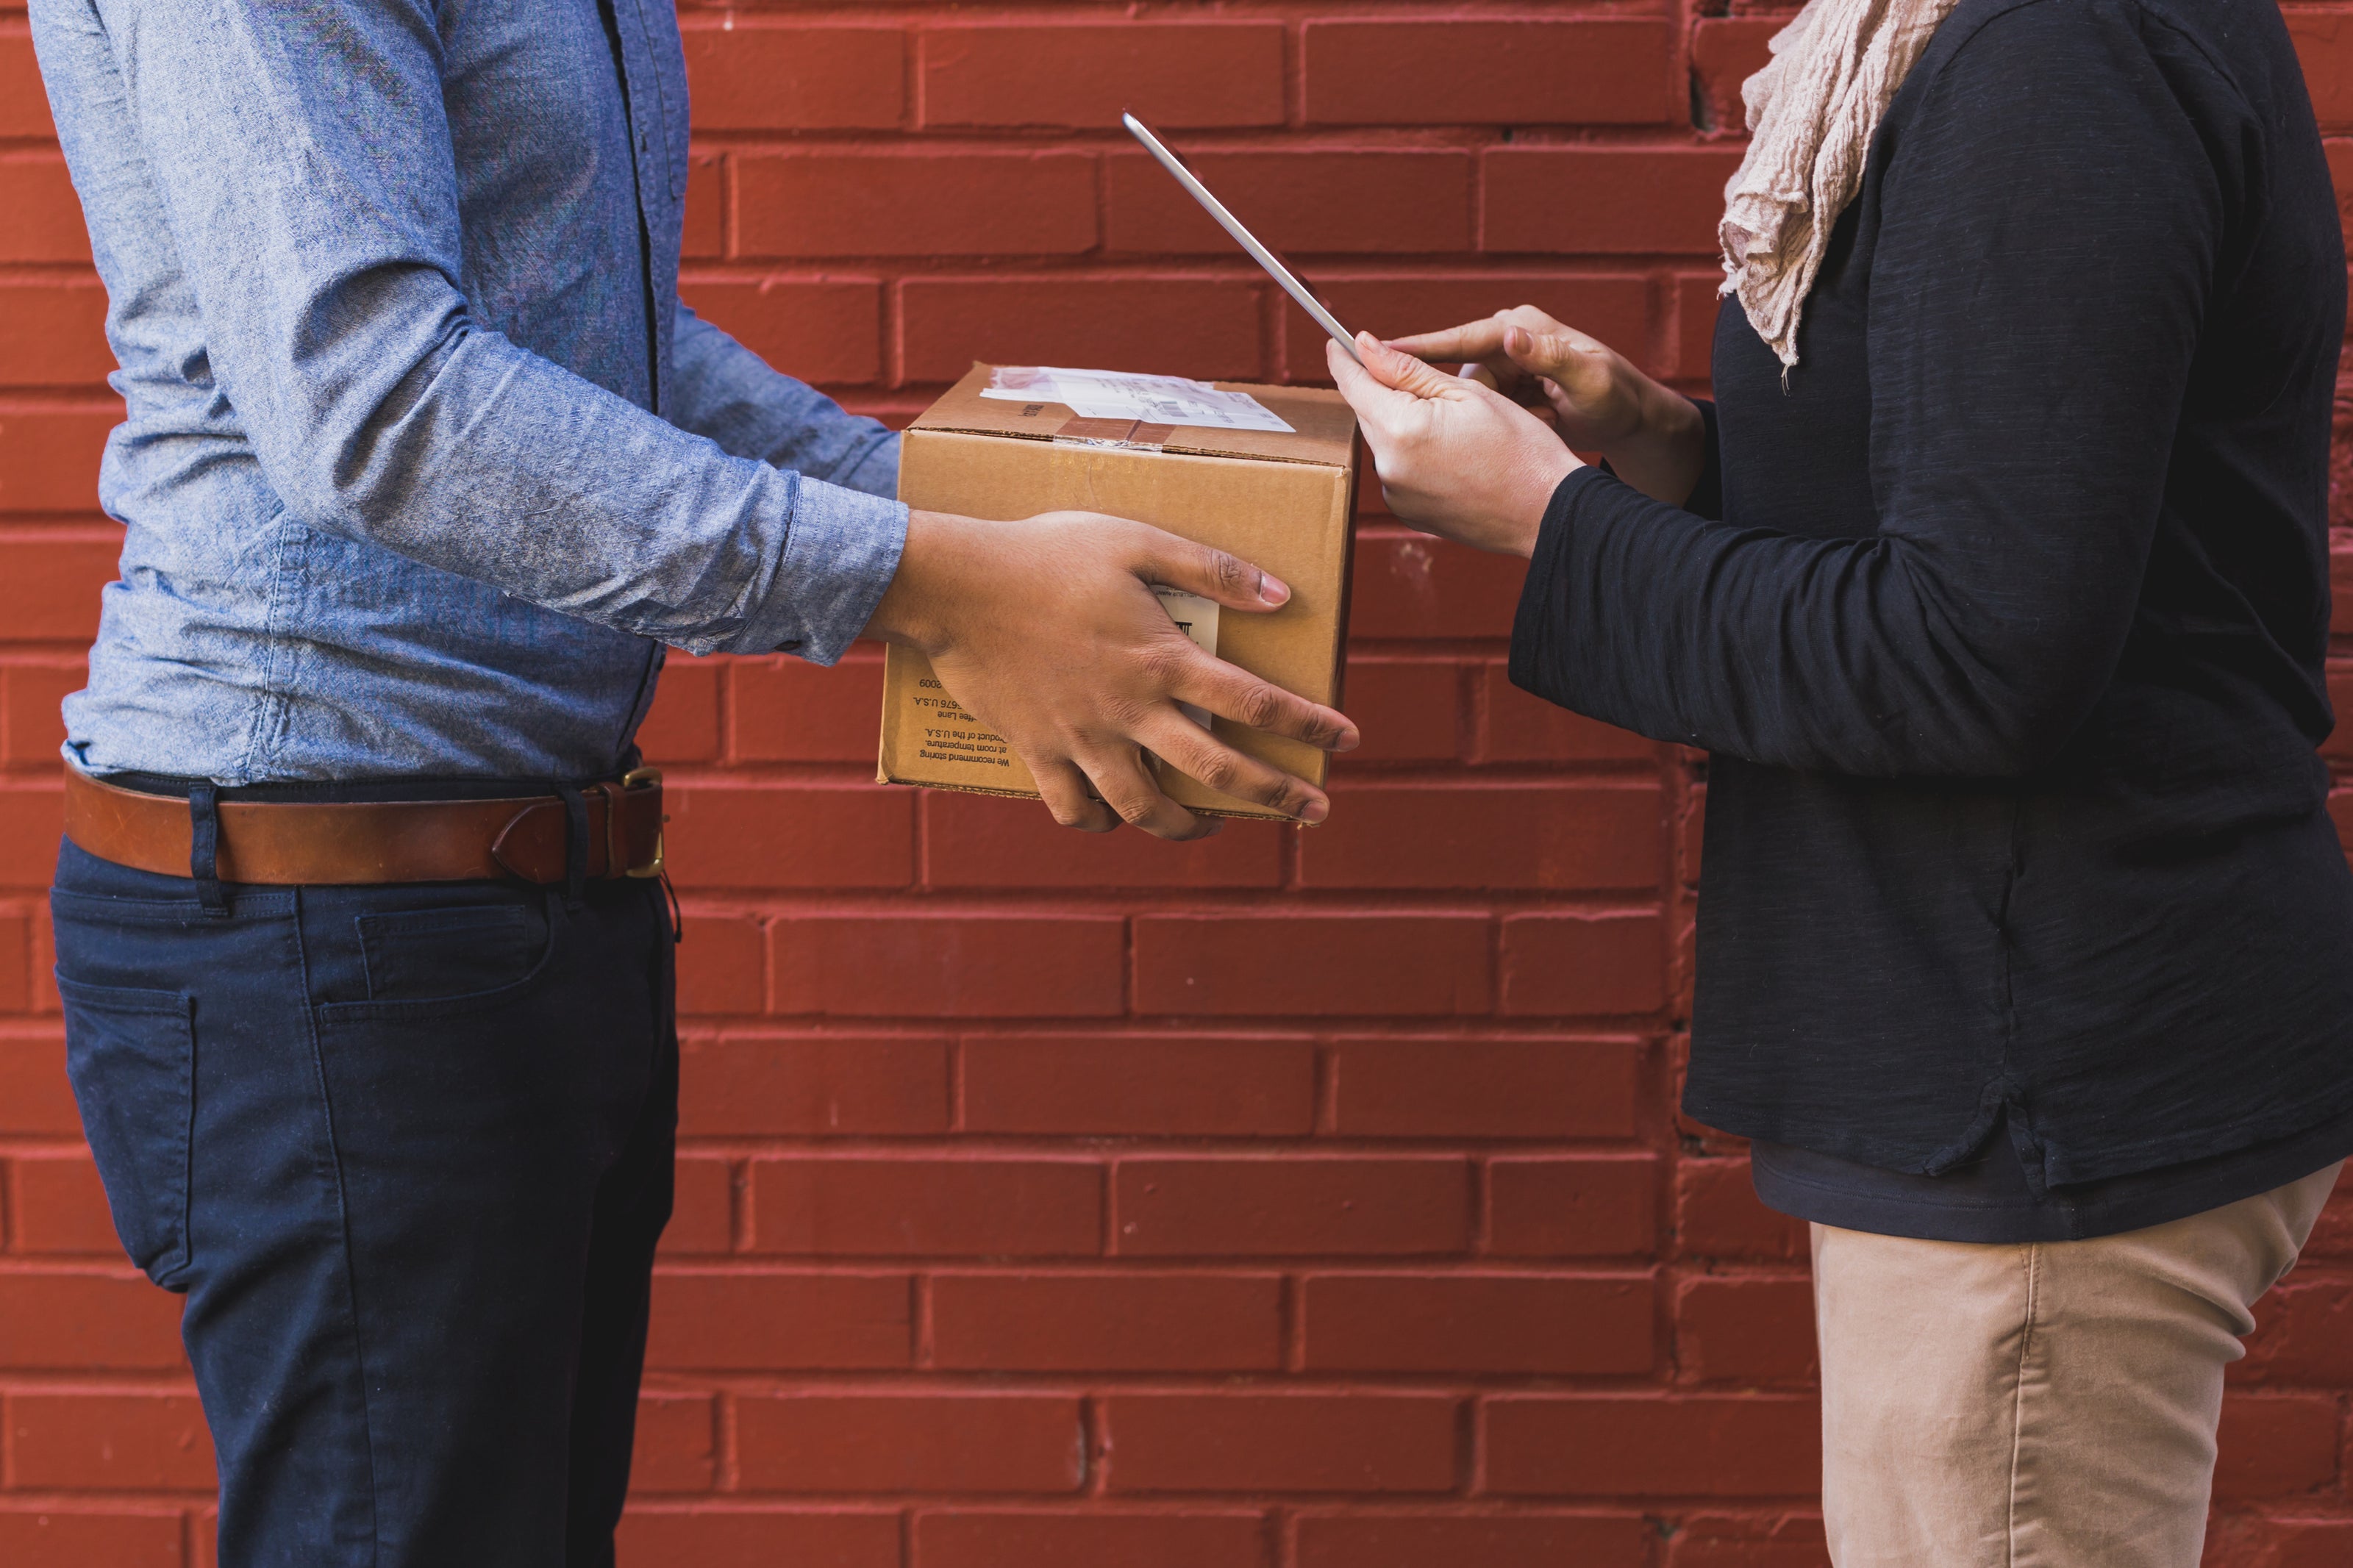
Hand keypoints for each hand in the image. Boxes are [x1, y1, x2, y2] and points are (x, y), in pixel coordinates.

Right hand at [864, 509, 1359, 839]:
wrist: (955, 586)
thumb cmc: (1046, 553)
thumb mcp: (1134, 540)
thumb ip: (1210, 569)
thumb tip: (1279, 595)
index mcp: (1162, 659)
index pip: (1255, 703)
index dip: (1307, 726)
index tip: (1344, 741)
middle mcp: (1130, 711)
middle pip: (1218, 771)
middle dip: (1275, 797)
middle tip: (1312, 811)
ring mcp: (1082, 738)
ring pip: (1145, 808)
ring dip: (1187, 826)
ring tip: (1210, 824)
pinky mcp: (1038, 750)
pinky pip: (1073, 808)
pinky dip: (1097, 822)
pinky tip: (1113, 817)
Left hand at [1326, 332, 1578, 558]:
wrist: (1547, 511)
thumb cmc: (1521, 448)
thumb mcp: (1467, 393)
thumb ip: (1407, 369)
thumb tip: (1367, 346)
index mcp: (1401, 429)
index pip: (1354, 384)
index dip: (1344, 359)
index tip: (1337, 342)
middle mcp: (1388, 467)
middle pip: (1368, 413)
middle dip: (1386, 392)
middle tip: (1429, 386)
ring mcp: (1396, 494)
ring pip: (1385, 442)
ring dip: (1404, 425)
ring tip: (1457, 430)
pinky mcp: (1407, 512)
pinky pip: (1399, 471)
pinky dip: (1415, 456)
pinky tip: (1453, 457)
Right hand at [1385, 306, 1705, 505]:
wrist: (1633, 421)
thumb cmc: (1616, 396)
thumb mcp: (1588, 379)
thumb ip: (1549, 358)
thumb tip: (1511, 334)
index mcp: (1521, 328)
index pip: (1460, 339)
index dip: (1419, 349)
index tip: (1377, 353)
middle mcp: (1508, 342)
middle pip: (1457, 375)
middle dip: (1466, 405)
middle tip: (1498, 423)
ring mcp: (1505, 368)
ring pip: (1465, 399)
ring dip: (1486, 421)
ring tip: (1534, 426)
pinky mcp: (1505, 392)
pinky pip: (1479, 412)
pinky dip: (1492, 427)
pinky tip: (1521, 436)